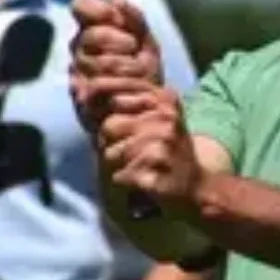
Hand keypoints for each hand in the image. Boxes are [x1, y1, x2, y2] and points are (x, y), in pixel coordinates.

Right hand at [68, 0, 161, 130]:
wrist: (148, 113)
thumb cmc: (144, 76)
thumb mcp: (145, 43)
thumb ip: (134, 19)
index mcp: (92, 33)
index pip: (81, 6)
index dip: (98, 9)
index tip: (115, 17)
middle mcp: (80, 53)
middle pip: (90, 36)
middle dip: (117, 40)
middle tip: (133, 49)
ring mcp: (79, 76)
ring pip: (95, 61)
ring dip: (124, 64)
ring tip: (139, 73)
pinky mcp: (84, 101)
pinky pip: (99, 86)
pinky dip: (124, 84)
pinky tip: (136, 90)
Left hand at [97, 83, 204, 218]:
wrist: (198, 186)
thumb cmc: (168, 149)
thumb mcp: (158, 115)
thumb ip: (128, 101)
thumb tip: (81, 93)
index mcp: (164, 100)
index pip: (115, 100)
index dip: (113, 118)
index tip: (126, 131)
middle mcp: (164, 120)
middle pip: (109, 127)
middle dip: (113, 143)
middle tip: (134, 153)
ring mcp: (160, 148)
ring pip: (110, 154)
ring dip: (119, 164)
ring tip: (142, 167)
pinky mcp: (154, 175)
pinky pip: (118, 176)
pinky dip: (125, 181)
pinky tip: (144, 180)